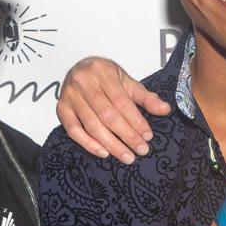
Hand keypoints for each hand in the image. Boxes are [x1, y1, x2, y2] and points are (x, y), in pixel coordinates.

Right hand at [56, 56, 170, 163]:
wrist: (79, 68)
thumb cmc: (105, 77)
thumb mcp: (126, 81)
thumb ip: (145, 97)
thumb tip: (165, 110)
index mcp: (102, 72)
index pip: (122, 102)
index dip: (136, 120)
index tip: (148, 136)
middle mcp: (83, 82)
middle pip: (107, 115)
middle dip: (126, 135)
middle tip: (141, 150)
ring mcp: (69, 96)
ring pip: (92, 125)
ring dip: (111, 144)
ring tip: (127, 157)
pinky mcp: (61, 108)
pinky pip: (73, 130)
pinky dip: (88, 144)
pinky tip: (104, 153)